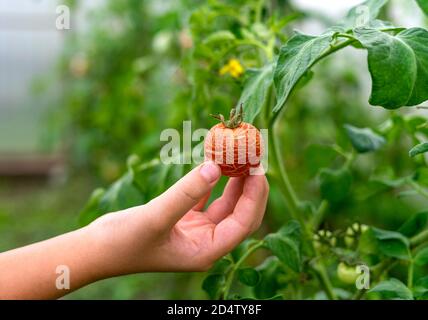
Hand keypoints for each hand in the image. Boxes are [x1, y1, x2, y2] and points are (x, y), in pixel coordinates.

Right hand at [91, 161, 268, 274]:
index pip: (244, 222)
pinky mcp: (184, 219)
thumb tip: (215, 166)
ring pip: (226, 203)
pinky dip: (211, 180)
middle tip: (255, 156)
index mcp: (207, 250)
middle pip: (241, 212)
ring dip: (234, 181)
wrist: (96, 250)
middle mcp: (207, 241)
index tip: (259, 168)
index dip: (255, 195)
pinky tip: (216, 161)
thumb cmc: (122, 242)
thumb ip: (185, 192)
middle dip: (250, 186)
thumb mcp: (155, 216)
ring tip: (242, 155)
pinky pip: (206, 196)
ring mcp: (197, 230)